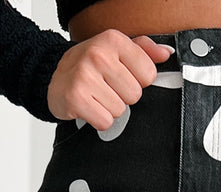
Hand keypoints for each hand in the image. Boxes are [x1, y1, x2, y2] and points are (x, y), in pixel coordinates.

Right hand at [47, 30, 174, 129]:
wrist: (53, 76)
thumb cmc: (90, 65)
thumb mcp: (116, 50)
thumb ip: (143, 50)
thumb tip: (166, 54)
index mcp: (114, 40)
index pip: (148, 74)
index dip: (138, 81)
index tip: (122, 77)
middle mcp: (99, 55)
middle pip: (135, 95)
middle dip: (123, 97)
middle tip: (106, 89)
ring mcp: (85, 76)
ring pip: (120, 110)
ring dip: (110, 109)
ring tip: (97, 97)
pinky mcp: (76, 98)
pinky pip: (105, 122)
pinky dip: (99, 120)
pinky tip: (90, 108)